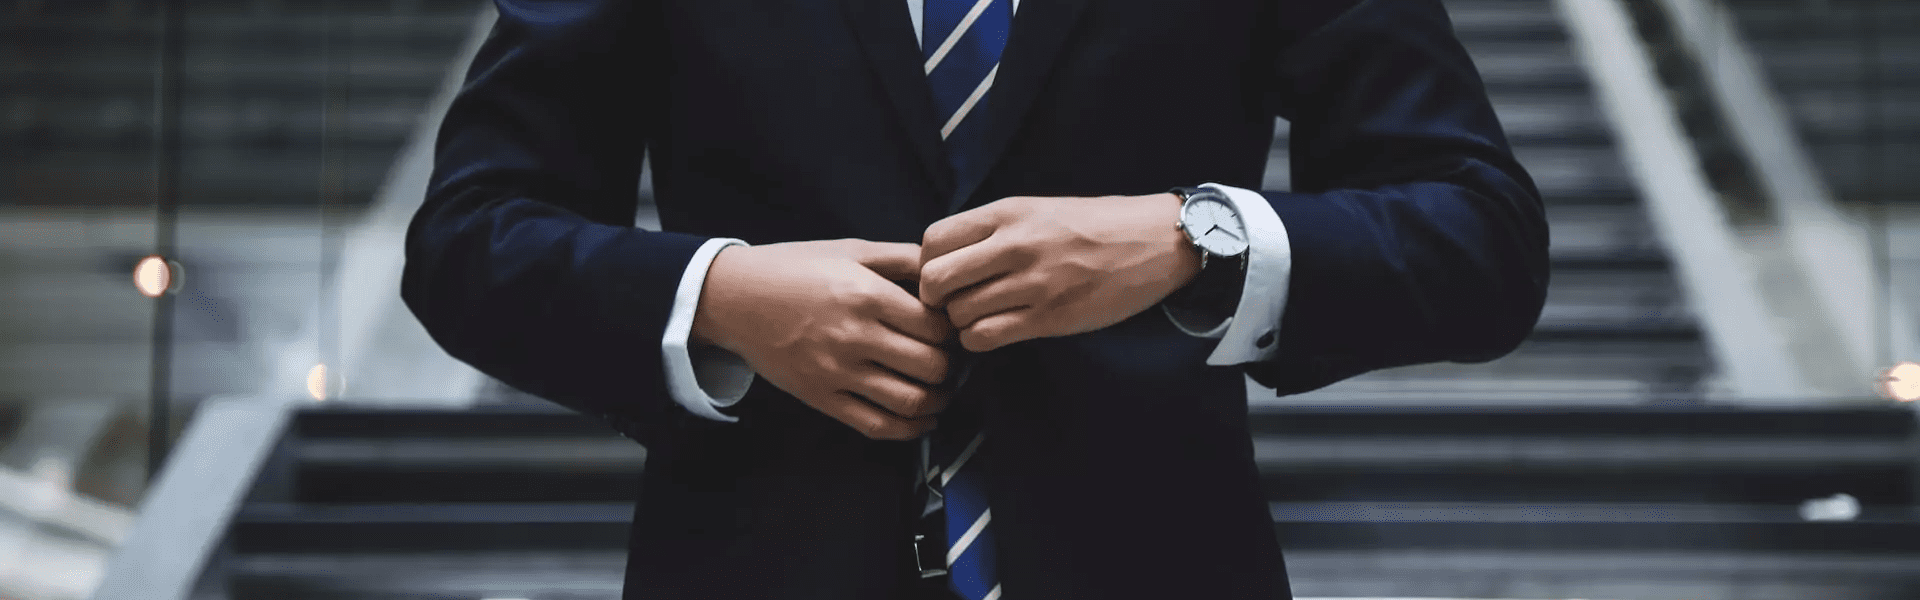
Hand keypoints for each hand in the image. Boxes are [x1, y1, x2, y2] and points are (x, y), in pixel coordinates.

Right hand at [692, 239, 956, 439]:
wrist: (735, 298)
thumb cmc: (796, 268)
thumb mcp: (851, 249)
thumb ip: (902, 258)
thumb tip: (945, 272)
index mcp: (867, 295)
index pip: (935, 326)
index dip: (954, 331)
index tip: (952, 329)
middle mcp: (855, 336)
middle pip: (931, 366)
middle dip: (950, 366)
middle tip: (951, 360)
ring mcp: (837, 372)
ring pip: (910, 401)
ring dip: (937, 401)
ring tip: (941, 390)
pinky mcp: (822, 398)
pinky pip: (876, 425)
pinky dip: (909, 429)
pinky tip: (921, 420)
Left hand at [919, 194, 1201, 351]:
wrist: (1155, 242)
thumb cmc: (1094, 226)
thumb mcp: (1038, 209)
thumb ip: (993, 230)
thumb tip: (944, 257)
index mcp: (1007, 213)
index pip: (933, 240)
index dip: (927, 263)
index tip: (944, 274)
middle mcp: (1014, 245)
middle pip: (935, 280)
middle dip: (935, 298)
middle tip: (952, 303)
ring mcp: (1032, 283)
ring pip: (958, 314)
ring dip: (960, 322)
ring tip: (979, 317)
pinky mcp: (1050, 317)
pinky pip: (986, 337)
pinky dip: (979, 340)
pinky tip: (995, 331)